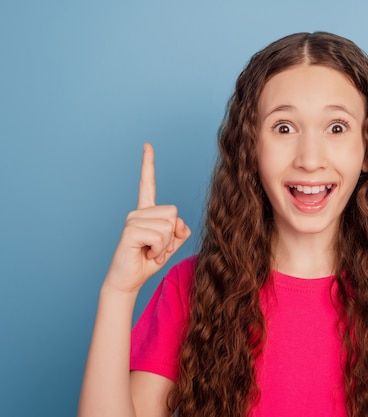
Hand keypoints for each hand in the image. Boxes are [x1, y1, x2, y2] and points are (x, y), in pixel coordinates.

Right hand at [104, 143, 190, 292]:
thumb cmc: (148, 262)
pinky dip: (160, 249)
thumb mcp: (171, 245)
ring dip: (166, 245)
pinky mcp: (130, 231)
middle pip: (173, 212)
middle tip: (158, 248)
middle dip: (173, 235)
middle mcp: (138, 212)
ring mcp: (132, 220)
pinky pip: (160, 235)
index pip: (148, 184)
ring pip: (168, 225)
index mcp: (147, 212)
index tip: (147, 145)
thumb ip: (179, 231)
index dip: (148, 164)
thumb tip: (179, 223)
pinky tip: (148, 254)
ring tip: (152, 252)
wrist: (129, 281)